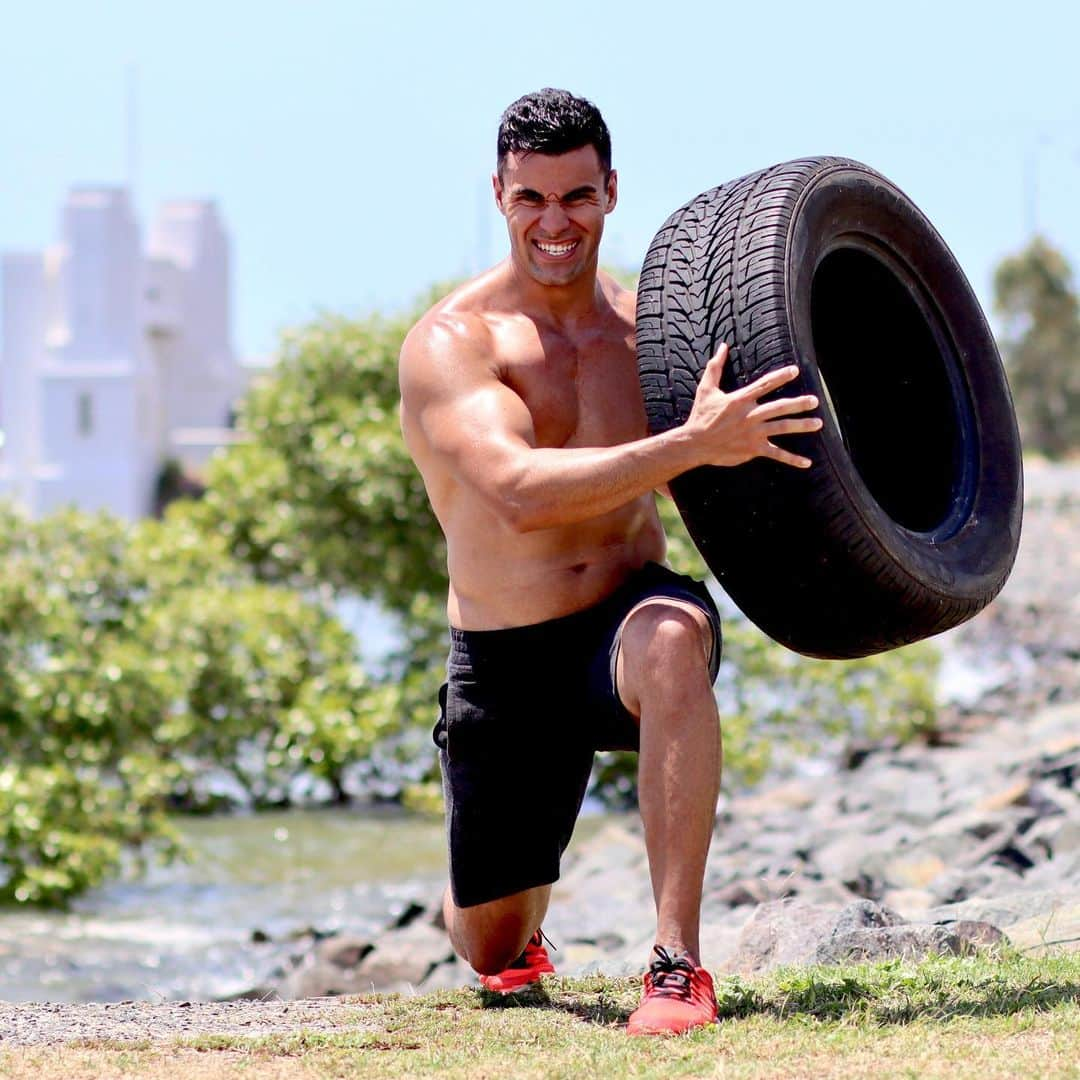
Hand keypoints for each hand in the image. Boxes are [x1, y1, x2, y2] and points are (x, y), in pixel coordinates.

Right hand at [686, 343, 822, 468]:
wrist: (694, 444)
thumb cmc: (700, 416)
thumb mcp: (706, 389)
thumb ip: (716, 366)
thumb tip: (723, 346)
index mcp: (741, 399)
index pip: (765, 384)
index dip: (781, 376)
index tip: (795, 371)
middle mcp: (750, 415)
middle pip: (780, 407)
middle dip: (799, 403)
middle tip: (814, 400)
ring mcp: (754, 433)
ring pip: (782, 428)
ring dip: (802, 425)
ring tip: (818, 423)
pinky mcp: (753, 449)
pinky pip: (776, 454)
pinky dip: (792, 459)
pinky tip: (806, 462)